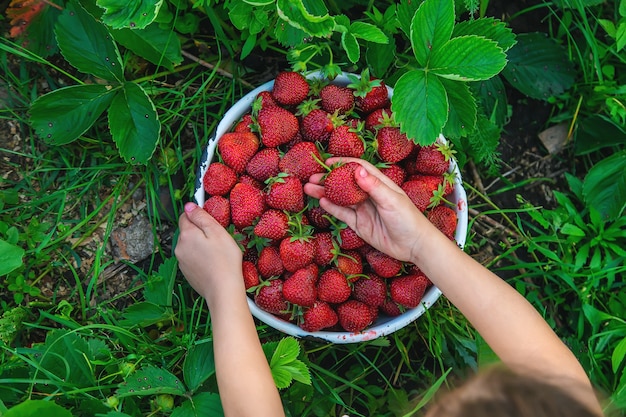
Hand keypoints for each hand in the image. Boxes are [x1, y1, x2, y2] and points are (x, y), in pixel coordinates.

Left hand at [175, 202, 242, 299]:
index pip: (185, 216)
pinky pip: (192, 259)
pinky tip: (212, 263)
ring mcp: (182, 262)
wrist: (223, 290)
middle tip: (217, 238)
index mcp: (186, 235)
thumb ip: (201, 216)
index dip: (197, 215)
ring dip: (199, 245)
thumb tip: (189, 205)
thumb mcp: (217, 232)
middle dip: (200, 231)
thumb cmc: (225, 260)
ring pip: (189, 245)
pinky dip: (200, 258)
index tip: (210, 220)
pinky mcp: (187, 273)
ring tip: (216, 252)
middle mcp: (179, 247)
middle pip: (187, 231)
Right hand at [304, 158, 435, 263]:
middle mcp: (370, 195)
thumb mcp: (392, 200)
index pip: (358, 168)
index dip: (343, 163)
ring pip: (341, 198)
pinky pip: (343, 214)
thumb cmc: (408, 219)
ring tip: (309, 188)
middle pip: (345, 183)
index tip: (327, 162)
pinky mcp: (360, 224)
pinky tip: (321, 202)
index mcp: (380, 184)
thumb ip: (374, 186)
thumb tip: (357, 170)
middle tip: (312, 177)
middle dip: (329, 179)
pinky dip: (332, 208)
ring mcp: (364, 209)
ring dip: (325, 193)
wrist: (413, 245)